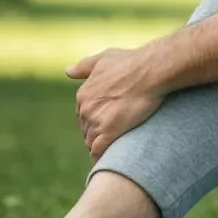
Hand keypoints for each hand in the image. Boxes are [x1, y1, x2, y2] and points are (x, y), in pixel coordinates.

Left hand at [68, 46, 166, 161]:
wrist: (150, 70)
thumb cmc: (131, 62)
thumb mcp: (104, 58)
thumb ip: (84, 66)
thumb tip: (67, 71)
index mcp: (83, 94)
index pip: (83, 115)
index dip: (94, 120)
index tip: (106, 123)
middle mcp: (86, 108)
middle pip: (86, 129)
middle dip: (96, 133)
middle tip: (112, 136)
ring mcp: (96, 121)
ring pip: (90, 141)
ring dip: (98, 146)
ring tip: (111, 151)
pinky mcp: (109, 132)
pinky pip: (98, 151)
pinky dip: (100, 156)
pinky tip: (108, 159)